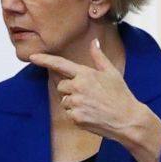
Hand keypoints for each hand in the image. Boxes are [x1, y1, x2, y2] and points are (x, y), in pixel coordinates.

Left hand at [31, 39, 160, 161]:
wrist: (127, 119)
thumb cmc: (120, 95)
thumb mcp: (112, 72)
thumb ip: (99, 57)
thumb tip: (94, 42)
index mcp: (85, 74)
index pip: (60, 64)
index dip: (45, 60)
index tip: (33, 57)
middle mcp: (78, 87)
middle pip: (61, 86)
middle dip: (69, 90)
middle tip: (87, 96)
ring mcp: (76, 103)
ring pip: (64, 101)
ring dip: (73, 104)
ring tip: (91, 106)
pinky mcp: (76, 118)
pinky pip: (69, 114)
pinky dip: (77, 115)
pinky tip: (91, 115)